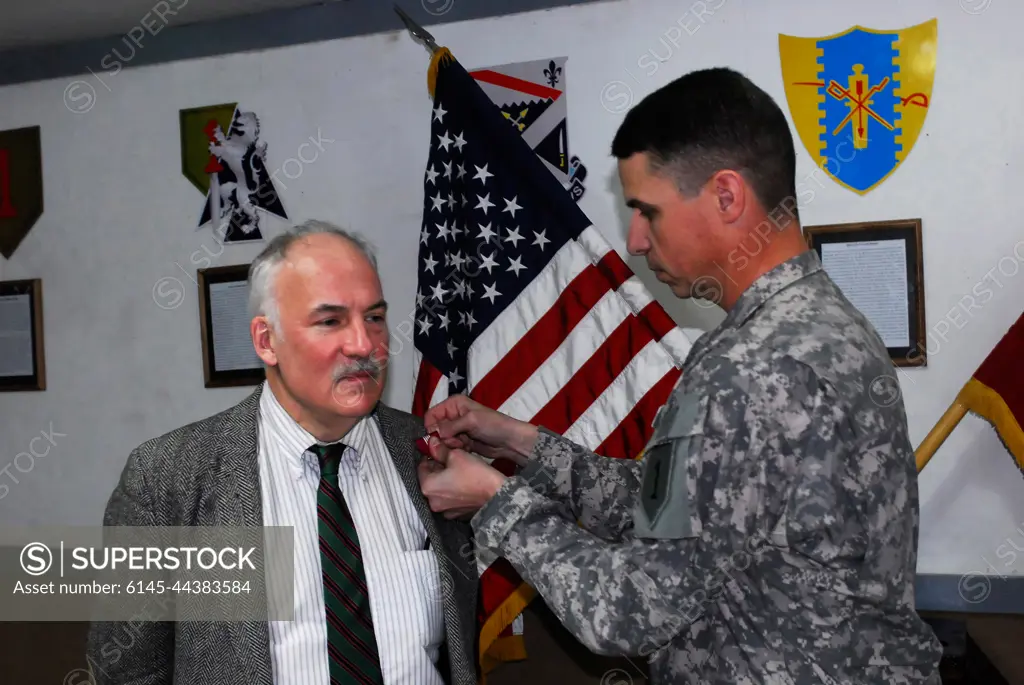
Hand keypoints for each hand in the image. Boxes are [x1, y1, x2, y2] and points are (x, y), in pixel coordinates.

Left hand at [418, 437, 506, 518]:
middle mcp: (432, 502)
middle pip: (430, 480)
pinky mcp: (457, 514)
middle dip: (438, 468)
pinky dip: (454, 491)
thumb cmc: (476, 475)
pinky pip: (450, 499)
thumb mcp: (456, 455)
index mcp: (427, 487)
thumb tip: (432, 443)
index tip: (439, 451)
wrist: (497, 494)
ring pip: (440, 490)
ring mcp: (445, 510)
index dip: (430, 456)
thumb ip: (440, 450)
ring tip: (459, 471)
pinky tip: (464, 483)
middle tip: (451, 459)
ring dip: (446, 480)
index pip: (421, 467)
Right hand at [423, 394, 537, 464]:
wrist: (509, 440)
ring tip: (465, 443)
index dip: (431, 427)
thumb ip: (450, 426)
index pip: (431, 415)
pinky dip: (456, 449)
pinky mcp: (461, 441)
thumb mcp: (471, 421)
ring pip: (441, 440)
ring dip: (451, 444)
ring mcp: (456, 429)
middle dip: (443, 437)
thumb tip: (433, 434)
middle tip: (457, 440)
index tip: (438, 437)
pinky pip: (450, 447)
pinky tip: (467, 447)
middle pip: (435, 429)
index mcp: (453, 404)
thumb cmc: (493, 424)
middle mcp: (452, 415)